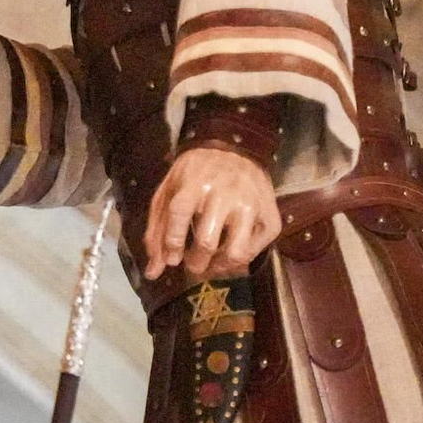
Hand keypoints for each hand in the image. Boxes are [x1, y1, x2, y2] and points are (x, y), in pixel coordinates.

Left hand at [142, 148, 280, 281]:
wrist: (235, 149)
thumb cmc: (194, 175)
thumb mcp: (168, 193)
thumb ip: (157, 232)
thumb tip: (152, 273)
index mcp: (194, 184)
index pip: (180, 215)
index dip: (173, 243)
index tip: (173, 260)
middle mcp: (224, 194)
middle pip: (207, 241)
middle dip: (195, 262)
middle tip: (192, 264)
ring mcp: (250, 205)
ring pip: (236, 252)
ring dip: (220, 266)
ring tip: (212, 264)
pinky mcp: (270, 216)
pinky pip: (255, 250)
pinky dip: (240, 260)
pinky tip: (229, 253)